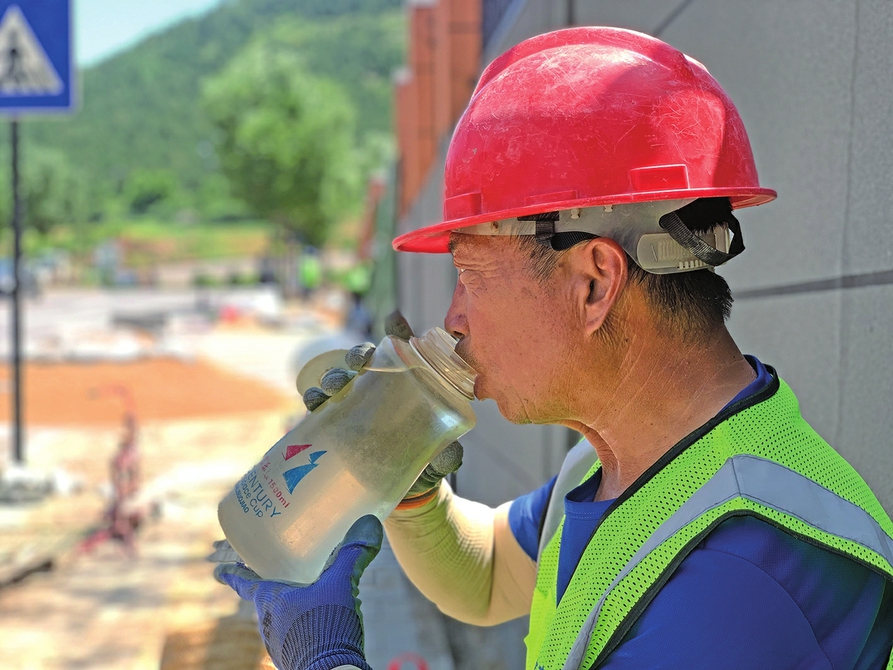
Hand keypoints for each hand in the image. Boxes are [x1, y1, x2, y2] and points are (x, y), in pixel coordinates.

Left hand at [214, 515, 381, 669]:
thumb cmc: (327, 627)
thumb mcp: (342, 584)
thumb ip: (352, 553)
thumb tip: (368, 522)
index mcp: (270, 600)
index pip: (244, 583)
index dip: (232, 574)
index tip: (218, 570)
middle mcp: (269, 622)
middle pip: (263, 600)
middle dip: (269, 586)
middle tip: (275, 573)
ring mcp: (278, 643)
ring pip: (279, 618)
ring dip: (288, 606)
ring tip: (307, 596)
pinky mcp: (292, 658)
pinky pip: (292, 635)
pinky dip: (301, 624)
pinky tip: (319, 621)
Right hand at [300, 311, 462, 508]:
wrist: (408, 491)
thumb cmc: (430, 462)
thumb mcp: (443, 457)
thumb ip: (448, 457)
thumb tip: (452, 456)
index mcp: (407, 387)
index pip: (402, 353)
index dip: (397, 332)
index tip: (394, 323)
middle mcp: (379, 391)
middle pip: (364, 362)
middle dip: (357, 355)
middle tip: (357, 363)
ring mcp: (356, 408)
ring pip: (340, 381)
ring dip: (334, 376)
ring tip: (333, 385)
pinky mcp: (337, 427)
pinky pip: (321, 408)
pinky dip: (314, 399)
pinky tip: (313, 399)